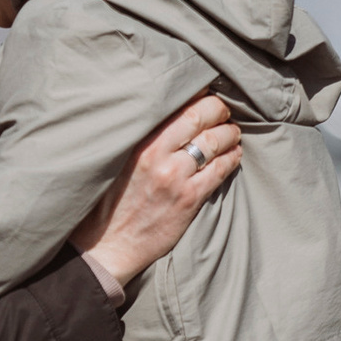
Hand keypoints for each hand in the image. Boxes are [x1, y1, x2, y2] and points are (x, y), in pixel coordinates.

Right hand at [79, 95, 238, 288]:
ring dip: (230, 134)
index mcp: (139, 142)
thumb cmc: (111, 201)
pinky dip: (232, 158)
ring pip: (216, 142)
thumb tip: (173, 116)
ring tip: (232, 133)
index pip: (179, 107)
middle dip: (219, 110)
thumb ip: (146, 139)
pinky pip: (220, 170)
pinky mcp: (189, 199)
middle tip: (224, 112)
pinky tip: (233, 155)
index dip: (200, 97)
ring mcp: (176, 177)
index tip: (207, 96)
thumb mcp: (121, 160)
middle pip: (202, 117)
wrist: (107, 244)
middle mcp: (158, 155)